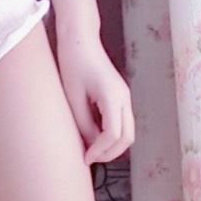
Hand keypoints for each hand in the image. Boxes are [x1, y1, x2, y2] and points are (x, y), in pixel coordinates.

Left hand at [55, 34, 134, 165]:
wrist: (80, 41)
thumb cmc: (73, 64)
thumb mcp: (73, 98)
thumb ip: (83, 123)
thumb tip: (91, 145)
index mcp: (113, 96)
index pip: (113, 134)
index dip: (100, 150)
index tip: (85, 158)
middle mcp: (124, 98)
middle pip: (127, 137)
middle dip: (110, 153)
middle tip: (90, 159)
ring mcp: (124, 97)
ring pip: (127, 131)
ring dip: (112, 146)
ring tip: (92, 151)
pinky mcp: (119, 96)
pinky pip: (122, 122)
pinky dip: (112, 135)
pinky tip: (94, 137)